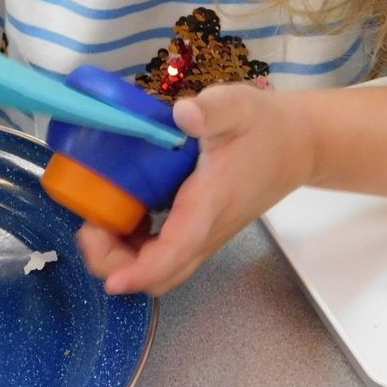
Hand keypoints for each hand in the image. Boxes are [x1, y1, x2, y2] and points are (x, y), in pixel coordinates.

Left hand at [76, 83, 315, 295]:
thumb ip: (211, 110)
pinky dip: (135, 249)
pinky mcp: (199, 232)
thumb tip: (182, 113)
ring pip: (161, 271)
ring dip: (123, 259)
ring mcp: (203, 236)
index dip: (140, 271)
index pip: (176, 251)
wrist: (296, 146)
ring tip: (97, 223)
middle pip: (161, 275)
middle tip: (90, 227)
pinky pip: (164, 255)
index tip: (110, 279)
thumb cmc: (264, 127)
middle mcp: (205, 231)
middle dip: (117, 266)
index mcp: (209, 204)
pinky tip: (122, 216)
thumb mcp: (238, 107)